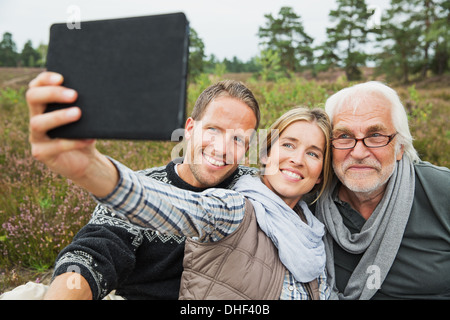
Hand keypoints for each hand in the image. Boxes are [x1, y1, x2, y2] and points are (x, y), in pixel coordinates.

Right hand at [27, 72, 118, 196]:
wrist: (86, 161)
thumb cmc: (85, 133)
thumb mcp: (86, 117)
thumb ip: (85, 104)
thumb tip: (101, 89)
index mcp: (44, 105)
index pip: (36, 85)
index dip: (45, 79)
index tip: (62, 78)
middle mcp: (36, 117)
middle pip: (32, 98)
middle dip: (52, 93)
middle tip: (74, 95)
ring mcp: (36, 137)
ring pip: (37, 123)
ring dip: (59, 116)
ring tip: (78, 113)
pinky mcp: (41, 153)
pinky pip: (54, 146)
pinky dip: (73, 142)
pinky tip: (88, 138)